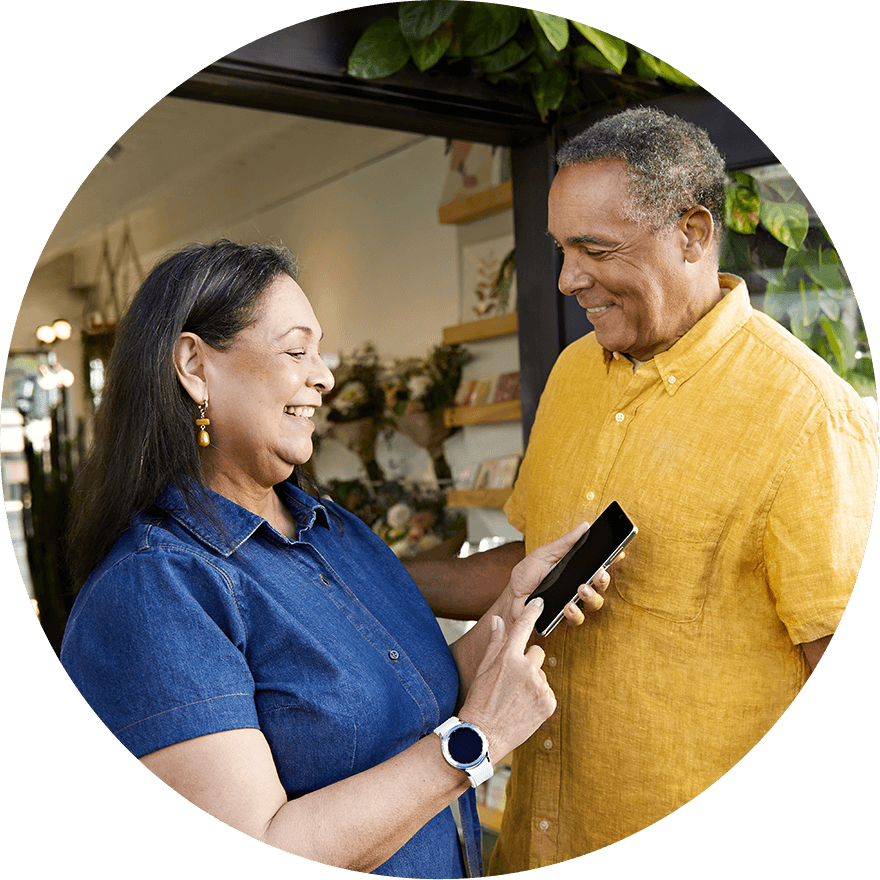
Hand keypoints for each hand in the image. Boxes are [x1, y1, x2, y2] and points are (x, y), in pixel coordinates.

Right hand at [458, 597, 554, 762]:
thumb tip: (498, 621)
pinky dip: (538, 697)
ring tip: (515, 698)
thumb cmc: (480, 701)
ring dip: (533, 681)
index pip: (523, 627)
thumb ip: (495, 643)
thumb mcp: (484, 669)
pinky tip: (524, 707)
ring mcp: (540, 687)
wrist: (483, 735)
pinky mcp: (549, 703)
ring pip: (541, 673)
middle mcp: (526, 669)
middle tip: (512, 680)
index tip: (540, 603)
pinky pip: (548, 691)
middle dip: (527, 662)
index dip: (532, 612)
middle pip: (537, 652)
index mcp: (508, 658)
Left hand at [499, 521, 610, 631]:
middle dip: (604, 579)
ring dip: (592, 596)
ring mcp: (574, 602)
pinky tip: (567, 605)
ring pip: (594, 603)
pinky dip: (574, 612)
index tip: (618, 553)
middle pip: (601, 584)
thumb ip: (565, 543)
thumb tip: (585, 526)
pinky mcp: (564, 617)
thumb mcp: (544, 554)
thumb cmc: (527, 575)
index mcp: (576, 569)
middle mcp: (579, 586)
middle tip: (598, 574)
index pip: (599, 564)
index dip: (611, 559)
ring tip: (582, 589)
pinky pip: (577, 618)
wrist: (511, 597)